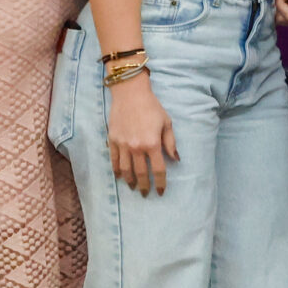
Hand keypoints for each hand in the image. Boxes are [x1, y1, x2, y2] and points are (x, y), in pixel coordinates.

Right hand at [106, 73, 177, 195]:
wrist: (130, 94)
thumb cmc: (152, 107)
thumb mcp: (167, 123)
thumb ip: (170, 143)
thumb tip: (175, 159)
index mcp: (152, 144)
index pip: (158, 170)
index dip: (160, 183)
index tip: (160, 192)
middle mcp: (136, 147)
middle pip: (141, 173)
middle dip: (144, 186)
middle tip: (146, 193)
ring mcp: (122, 145)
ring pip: (125, 169)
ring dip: (130, 181)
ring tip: (133, 187)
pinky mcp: (112, 140)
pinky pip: (113, 160)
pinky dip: (116, 170)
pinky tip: (119, 176)